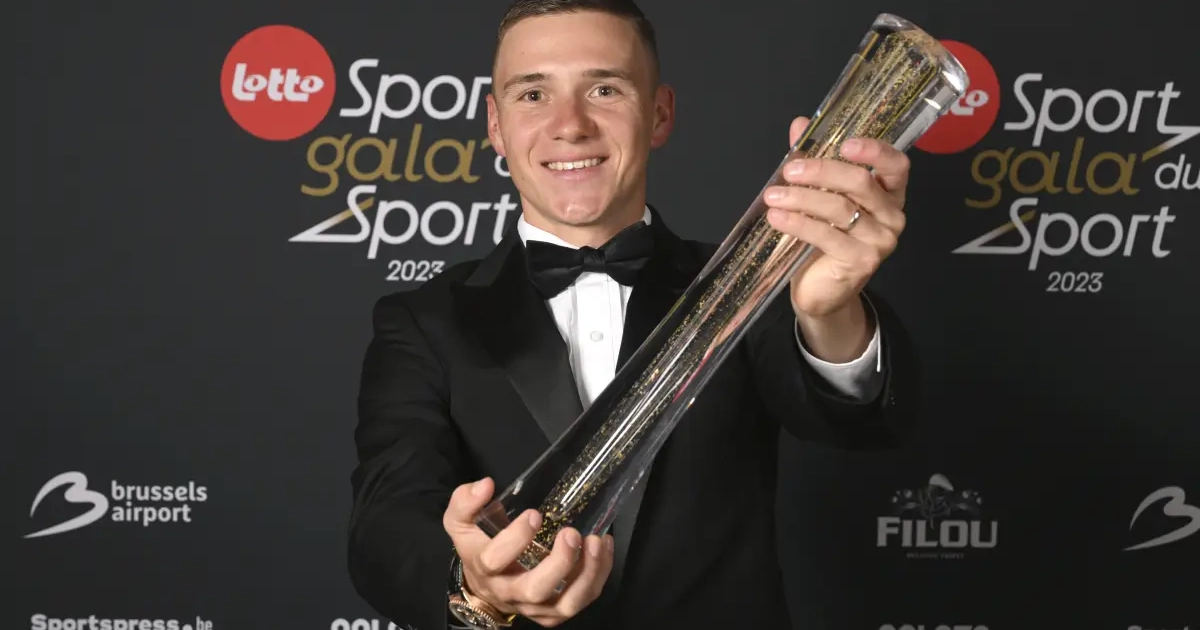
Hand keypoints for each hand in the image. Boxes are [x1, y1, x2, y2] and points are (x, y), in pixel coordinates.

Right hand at [443, 477, 613, 626]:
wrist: (485, 586)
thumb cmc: (479, 546)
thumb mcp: (462, 521)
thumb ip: (466, 501)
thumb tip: (486, 485)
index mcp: (486, 568)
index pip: (495, 560)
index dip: (515, 539)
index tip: (534, 515)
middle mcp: (510, 592)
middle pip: (535, 589)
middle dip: (559, 563)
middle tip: (570, 533)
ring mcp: (535, 607)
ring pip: (565, 604)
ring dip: (586, 575)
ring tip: (597, 542)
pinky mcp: (554, 612)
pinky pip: (580, 601)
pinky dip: (597, 576)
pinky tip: (603, 548)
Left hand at [764, 116, 908, 318]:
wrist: (823, 291)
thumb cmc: (824, 239)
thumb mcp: (819, 196)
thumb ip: (814, 161)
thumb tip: (800, 124)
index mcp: (889, 194)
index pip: (896, 165)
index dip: (875, 151)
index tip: (845, 143)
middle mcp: (892, 216)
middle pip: (860, 183)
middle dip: (821, 171)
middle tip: (788, 171)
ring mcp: (881, 241)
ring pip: (839, 208)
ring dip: (801, 198)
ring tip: (772, 196)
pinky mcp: (862, 262)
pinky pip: (826, 235)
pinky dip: (798, 223)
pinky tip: (776, 217)